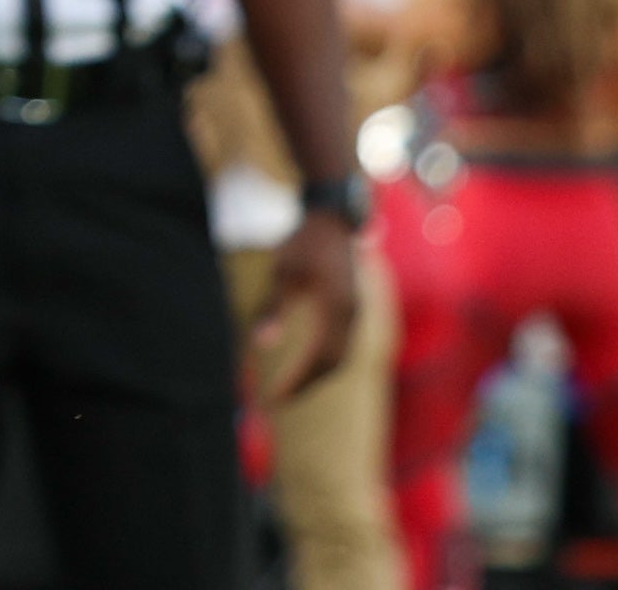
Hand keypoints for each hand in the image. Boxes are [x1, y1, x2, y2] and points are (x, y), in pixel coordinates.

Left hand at [252, 208, 360, 403]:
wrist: (333, 218)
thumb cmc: (303, 241)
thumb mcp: (282, 271)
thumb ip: (272, 307)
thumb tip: (261, 345)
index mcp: (337, 308)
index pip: (319, 358)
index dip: (298, 381)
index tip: (275, 397)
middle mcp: (353, 315)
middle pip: (333, 364)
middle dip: (306, 384)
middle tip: (278, 400)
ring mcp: (357, 313)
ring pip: (340, 357)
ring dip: (316, 375)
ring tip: (288, 389)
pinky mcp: (353, 309)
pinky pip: (342, 344)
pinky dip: (324, 361)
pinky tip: (304, 366)